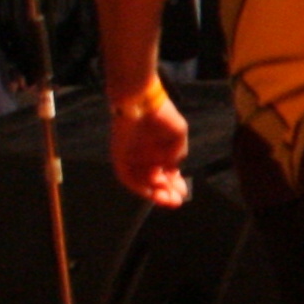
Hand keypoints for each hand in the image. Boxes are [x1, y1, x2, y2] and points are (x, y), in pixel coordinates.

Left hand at [112, 88, 190, 207]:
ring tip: (164, 198)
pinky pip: (127, 176)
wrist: (141, 101)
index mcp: (162, 153)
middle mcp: (147, 159)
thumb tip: (173, 168)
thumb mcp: (178, 134)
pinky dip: (138, 185)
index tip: (183, 194)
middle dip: (165, 194)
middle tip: (175, 202)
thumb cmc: (162, 114)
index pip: (168, 175)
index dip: (175, 186)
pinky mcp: (120, 157)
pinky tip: (150, 190)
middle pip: (155, 182)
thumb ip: (177, 152)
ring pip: (142, 182)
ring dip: (152, 192)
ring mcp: (133, 159)